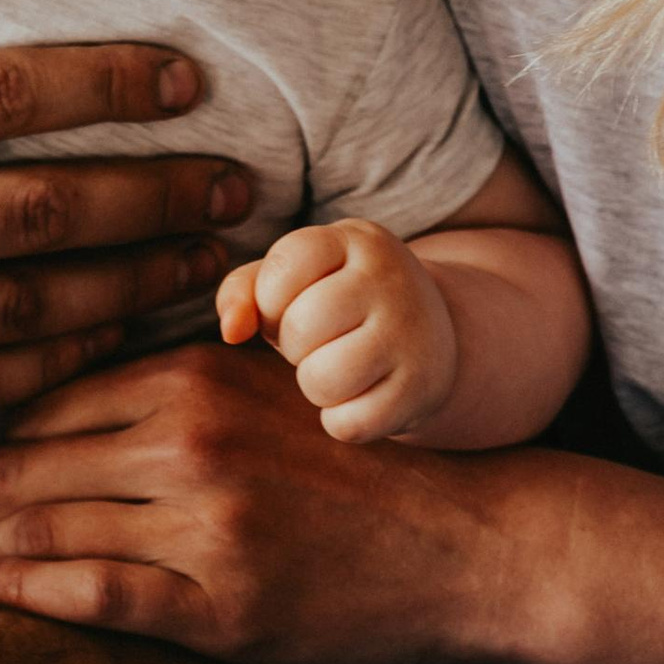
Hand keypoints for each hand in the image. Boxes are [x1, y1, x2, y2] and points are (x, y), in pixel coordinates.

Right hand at [0, 0, 252, 444]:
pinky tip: (121, 338)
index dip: (110, 82)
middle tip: (241, 183)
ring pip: (34, 305)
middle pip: (49, 207)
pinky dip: (63, 364)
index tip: (186, 76)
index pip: (7, 95)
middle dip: (160, 192)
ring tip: (213, 261)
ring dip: (138, 281)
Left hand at [0, 341, 535, 663]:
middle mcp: (194, 441)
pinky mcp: (221, 606)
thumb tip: (95, 368)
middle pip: (38, 457)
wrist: (474, 543)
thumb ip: (195, 372)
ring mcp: (205, 527)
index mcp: (205, 376)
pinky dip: (22, 587)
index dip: (8, 425)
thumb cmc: (371, 462)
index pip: (60, 393)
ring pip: (51, 522)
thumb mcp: (283, 385)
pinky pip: (91, 593)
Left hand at [218, 221, 456, 440]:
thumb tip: (230, 330)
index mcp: (356, 239)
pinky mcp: (422, 389)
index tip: (297, 304)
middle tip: (324, 340)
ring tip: (340, 367)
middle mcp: (390, 279)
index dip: (271, 301)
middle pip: (299, 328)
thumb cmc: (341, 304)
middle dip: (295, 346)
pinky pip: (349, 424)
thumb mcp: (298, 280)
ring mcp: (411, 334)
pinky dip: (342, 420)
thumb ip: (245, 291)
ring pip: (321, 380)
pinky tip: (364, 396)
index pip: (283, 270)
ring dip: (316, 385)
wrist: (432, 335)